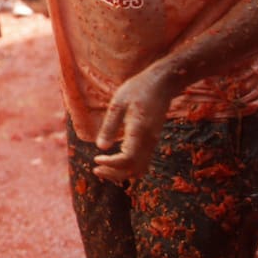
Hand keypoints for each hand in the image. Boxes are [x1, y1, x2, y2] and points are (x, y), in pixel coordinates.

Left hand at [93, 64, 181, 182]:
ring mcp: (153, 142)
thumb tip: (101, 147)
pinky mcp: (153, 140)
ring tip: (103, 167)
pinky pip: (143, 161)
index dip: (111, 164)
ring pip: (140, 168)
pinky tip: (115, 160)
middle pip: (135, 170)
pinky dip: (128, 166)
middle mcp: (149, 141)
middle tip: (96, 169)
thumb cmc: (138, 89)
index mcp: (140, 131)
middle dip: (115, 174)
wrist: (162, 83)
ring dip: (122, 173)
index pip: (127, 159)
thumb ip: (110, 126)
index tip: (96, 159)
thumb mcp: (118, 103)